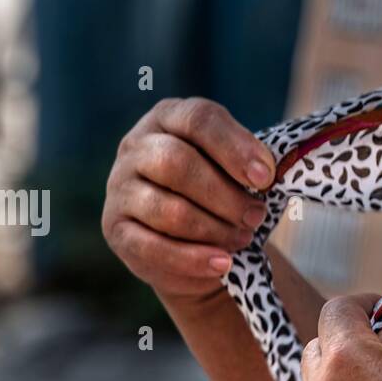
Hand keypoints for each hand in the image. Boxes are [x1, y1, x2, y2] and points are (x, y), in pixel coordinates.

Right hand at [102, 97, 275, 301]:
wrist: (193, 234)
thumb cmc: (221, 187)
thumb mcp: (235, 166)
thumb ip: (249, 164)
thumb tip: (266, 172)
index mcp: (169, 116)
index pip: (199, 119)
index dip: (235, 147)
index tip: (265, 177)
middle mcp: (136, 146)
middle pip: (178, 164)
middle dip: (226, 195)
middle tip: (257, 215)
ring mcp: (119, 187)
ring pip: (169, 210)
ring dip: (214, 229)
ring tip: (244, 238)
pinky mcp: (115, 228)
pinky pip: (152, 247)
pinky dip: (193, 259)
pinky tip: (223, 264)